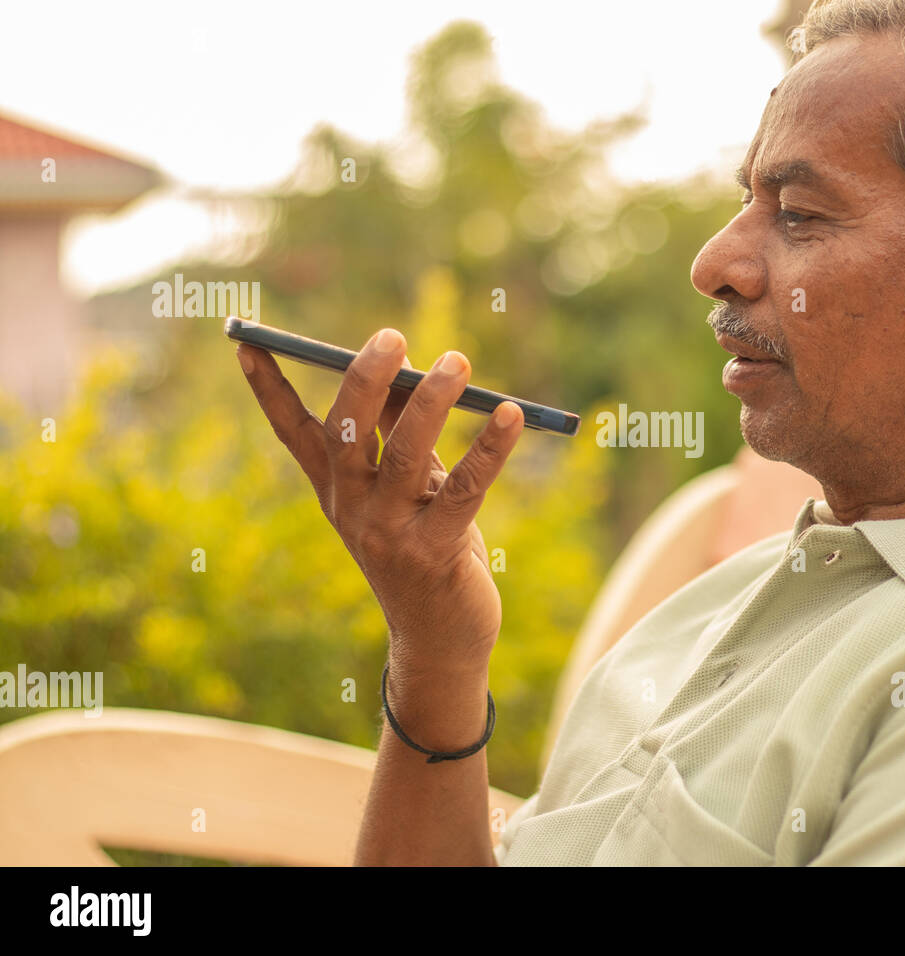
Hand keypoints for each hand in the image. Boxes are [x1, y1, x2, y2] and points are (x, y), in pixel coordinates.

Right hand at [236, 329, 524, 677]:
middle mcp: (352, 509)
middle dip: (365, 378)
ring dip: (431, 401)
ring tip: (458, 361)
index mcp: (337, 491)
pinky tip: (510, 415)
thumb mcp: (408, 490)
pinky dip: (490, 448)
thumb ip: (402, 433)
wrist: (440, 642)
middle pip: (345, 431)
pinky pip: (464, 488)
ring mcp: (388, 533)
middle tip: (392, 336)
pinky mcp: (435, 551)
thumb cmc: (427, 552)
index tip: (247, 341)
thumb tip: (411, 368)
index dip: (268, 388)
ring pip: (403, 453)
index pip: (293, 432)